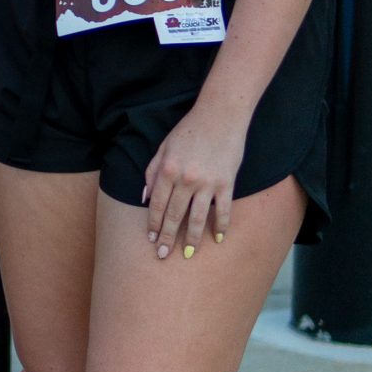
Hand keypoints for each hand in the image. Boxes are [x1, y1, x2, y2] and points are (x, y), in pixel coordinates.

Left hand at [143, 98, 248, 258]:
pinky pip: (224, 210)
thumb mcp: (163, 147)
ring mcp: (207, 183)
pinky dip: (221, 226)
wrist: (220, 116)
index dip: (154, 224)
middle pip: (175, 215)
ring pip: (197, 218)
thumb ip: (152, 172)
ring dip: (191, 238)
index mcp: (167, 170)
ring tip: (188, 254)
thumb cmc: (189, 130)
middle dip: (168, 237)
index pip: (157, 205)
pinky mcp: (227, 183)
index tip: (151, 240)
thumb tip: (144, 197)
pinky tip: (218, 239)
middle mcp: (185, 179)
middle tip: (163, 256)